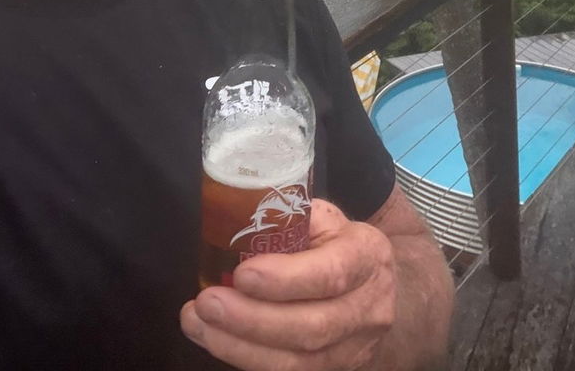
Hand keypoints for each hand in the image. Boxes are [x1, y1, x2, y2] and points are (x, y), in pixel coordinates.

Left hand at [181, 199, 396, 369]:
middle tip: (206, 303)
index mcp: (367, 257)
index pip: (330, 274)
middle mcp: (369, 309)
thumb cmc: (338, 245)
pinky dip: (245, 359)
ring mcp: (355, 348)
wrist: (376, 289)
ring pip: (297, 362)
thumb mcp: (325, 219)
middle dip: (251, 319)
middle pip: (311, 328)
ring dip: (238, 346)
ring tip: (197, 323)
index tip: (241, 275)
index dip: (285, 280)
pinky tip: (214, 339)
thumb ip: (289, 219)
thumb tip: (236, 219)